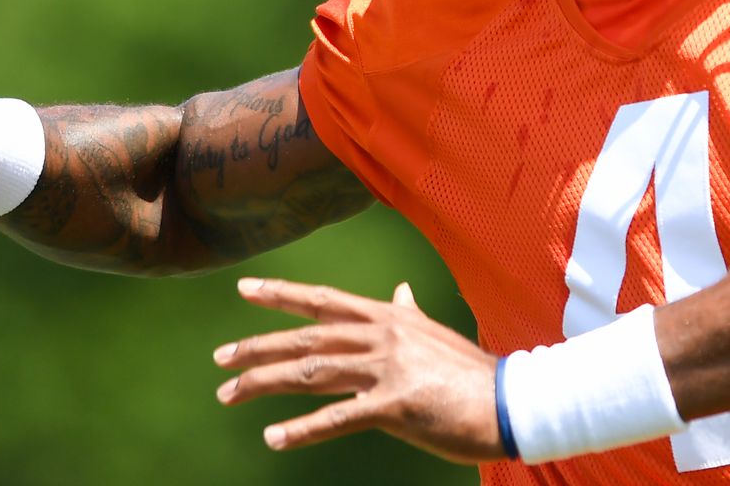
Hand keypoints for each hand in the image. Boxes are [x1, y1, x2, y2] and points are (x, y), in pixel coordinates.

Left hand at [214, 277, 503, 463]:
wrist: (510, 401)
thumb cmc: (471, 373)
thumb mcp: (434, 335)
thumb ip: (409, 314)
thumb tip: (400, 290)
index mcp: (387, 317)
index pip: (323, 302)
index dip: (282, 295)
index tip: (244, 290)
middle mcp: (381, 335)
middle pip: (305, 339)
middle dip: (257, 347)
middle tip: (219, 359)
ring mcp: (387, 368)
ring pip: (310, 373)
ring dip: (263, 383)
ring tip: (229, 394)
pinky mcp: (395, 405)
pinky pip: (336, 418)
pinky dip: (300, 430)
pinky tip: (273, 438)